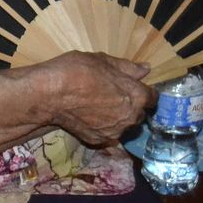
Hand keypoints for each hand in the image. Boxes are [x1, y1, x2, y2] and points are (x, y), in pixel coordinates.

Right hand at [32, 51, 153, 146]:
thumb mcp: (103, 61)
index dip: (144, 91)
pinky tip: (88, 116)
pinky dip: (102, 126)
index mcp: (136, 96)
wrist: (49, 94)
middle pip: (139, 113)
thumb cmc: (77, 71)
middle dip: (130, 105)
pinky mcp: (98, 141)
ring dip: (117, 117)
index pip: (153, 97)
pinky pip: (107, 133)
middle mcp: (131, 117)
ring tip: (97, 105)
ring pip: (123, 125)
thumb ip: (128, 67)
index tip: (133, 87)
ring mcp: (115, 132)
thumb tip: (146, 70)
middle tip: (111, 94)